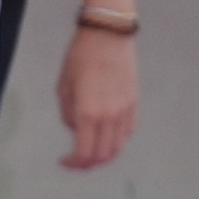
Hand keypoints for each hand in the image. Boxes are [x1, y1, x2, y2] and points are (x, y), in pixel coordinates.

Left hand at [57, 28, 136, 170]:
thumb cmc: (80, 56)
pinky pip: (127, 131)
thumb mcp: (63, 86)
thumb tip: (76, 128)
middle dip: (88, 163)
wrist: (109, 35)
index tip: (64, 160)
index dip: (74, 163)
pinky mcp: (135, 104)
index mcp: (87, 113)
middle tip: (77, 159)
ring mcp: (125, 111)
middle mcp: (109, 117)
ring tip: (92, 148)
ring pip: (118, 147)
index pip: (84, 152)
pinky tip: (106, 134)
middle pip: (102, 155)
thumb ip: (68, 113)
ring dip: (104, 154)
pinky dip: (116, 139)